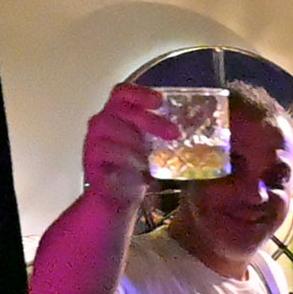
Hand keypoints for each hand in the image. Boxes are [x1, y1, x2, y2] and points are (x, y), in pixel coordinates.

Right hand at [82, 84, 177, 209]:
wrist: (117, 200)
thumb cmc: (136, 170)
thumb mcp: (154, 149)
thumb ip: (166, 136)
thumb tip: (202, 133)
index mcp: (118, 117)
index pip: (123, 94)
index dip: (139, 93)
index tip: (160, 101)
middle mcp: (103, 125)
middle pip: (120, 109)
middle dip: (149, 119)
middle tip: (173, 133)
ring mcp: (93, 142)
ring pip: (109, 128)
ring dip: (135, 141)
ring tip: (151, 158)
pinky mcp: (90, 162)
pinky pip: (104, 153)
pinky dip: (124, 160)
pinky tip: (140, 171)